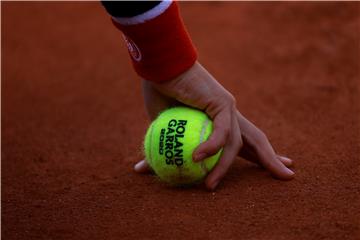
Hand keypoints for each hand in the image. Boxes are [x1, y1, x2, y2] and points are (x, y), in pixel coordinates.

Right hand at [135, 61, 293, 189]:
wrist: (159, 67)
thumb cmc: (160, 93)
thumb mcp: (160, 130)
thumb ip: (162, 149)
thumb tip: (141, 170)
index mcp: (219, 121)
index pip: (243, 142)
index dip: (256, 156)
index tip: (272, 166)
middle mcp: (229, 115)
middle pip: (256, 140)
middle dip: (271, 158)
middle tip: (288, 173)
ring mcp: (228, 108)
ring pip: (236, 143)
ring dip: (224, 167)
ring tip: (208, 186)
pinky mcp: (223, 102)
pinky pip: (221, 131)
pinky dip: (210, 146)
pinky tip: (197, 156)